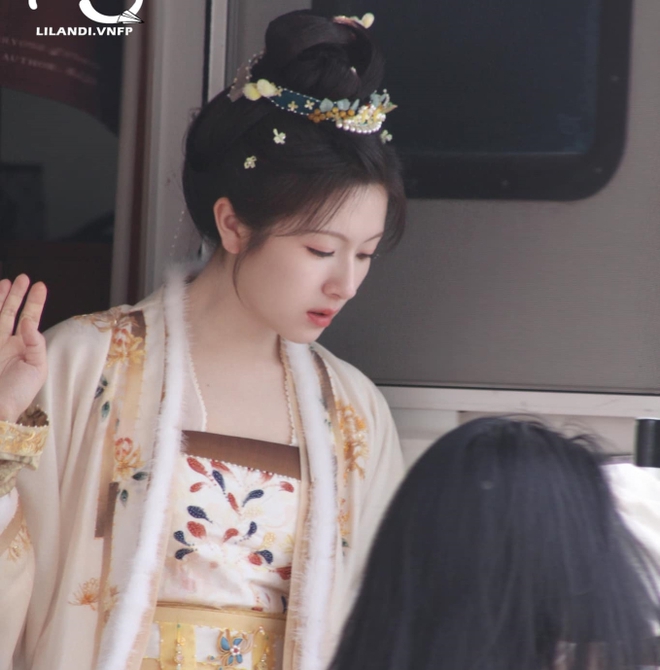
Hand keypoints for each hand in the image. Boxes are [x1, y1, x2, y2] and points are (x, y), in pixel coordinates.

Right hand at [0, 275, 47, 422]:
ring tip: (7, 282)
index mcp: (23, 348)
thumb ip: (36, 343)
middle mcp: (6, 344)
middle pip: (10, 313)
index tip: (40, 286)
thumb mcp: (37, 368)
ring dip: (1, 299)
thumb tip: (30, 322)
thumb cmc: (18, 394)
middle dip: (17, 296)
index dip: (34, 303)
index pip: (30, 319)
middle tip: (23, 278)